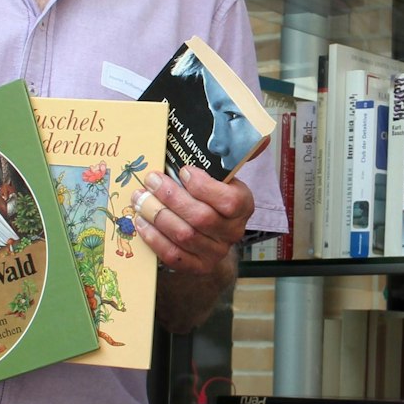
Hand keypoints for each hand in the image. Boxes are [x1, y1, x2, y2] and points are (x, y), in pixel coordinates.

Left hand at [131, 167, 253, 276]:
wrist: (212, 235)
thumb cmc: (211, 196)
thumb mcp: (223, 177)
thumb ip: (233, 157)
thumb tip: (263, 137)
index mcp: (243, 206)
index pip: (228, 201)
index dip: (203, 187)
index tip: (182, 170)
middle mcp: (233, 232)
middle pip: (201, 217)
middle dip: (171, 197)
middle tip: (151, 181)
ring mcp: (216, 252)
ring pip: (185, 236)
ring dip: (158, 215)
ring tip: (140, 199)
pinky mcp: (198, 266)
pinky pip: (174, 256)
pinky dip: (155, 239)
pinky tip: (142, 223)